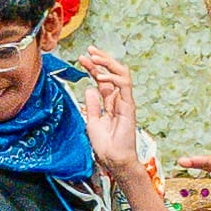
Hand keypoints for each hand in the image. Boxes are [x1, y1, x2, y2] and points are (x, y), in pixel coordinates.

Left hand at [72, 51, 143, 173]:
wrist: (113, 160)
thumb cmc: (105, 145)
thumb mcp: (92, 121)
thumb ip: (92, 104)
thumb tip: (88, 88)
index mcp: (110, 102)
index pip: (102, 79)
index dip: (92, 67)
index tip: (81, 58)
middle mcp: (118, 99)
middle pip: (112, 73)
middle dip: (102, 59)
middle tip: (90, 50)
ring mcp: (125, 101)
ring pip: (121, 74)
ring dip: (108, 63)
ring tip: (94, 58)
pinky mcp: (129, 106)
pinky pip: (124, 85)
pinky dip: (112, 78)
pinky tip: (100, 76)